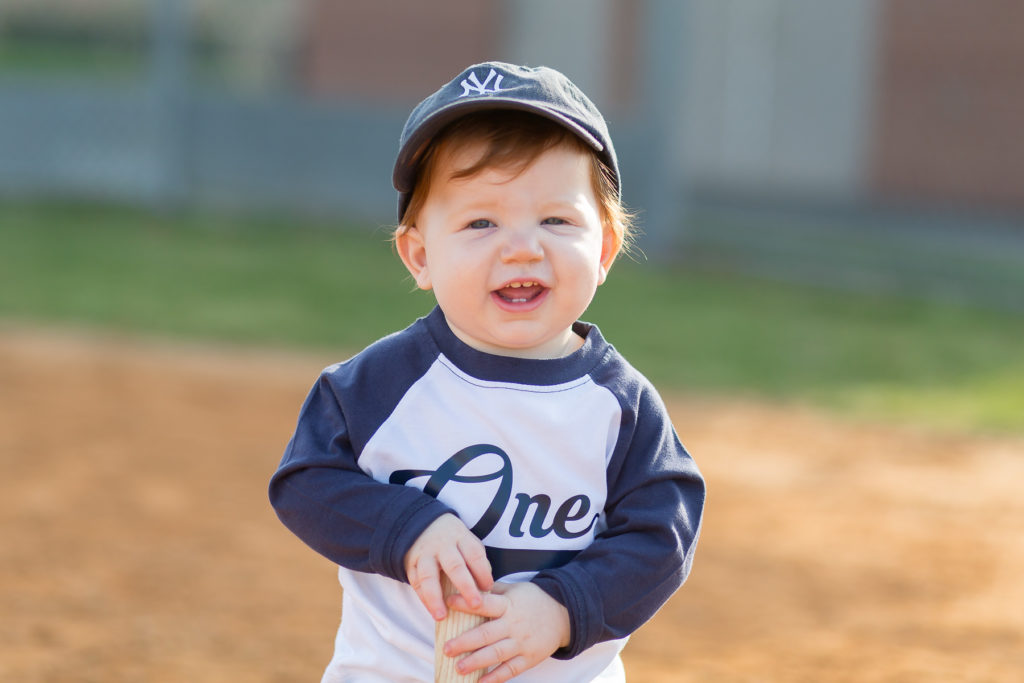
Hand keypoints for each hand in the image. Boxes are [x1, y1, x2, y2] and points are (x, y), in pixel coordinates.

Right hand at [404, 513, 492, 619]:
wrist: (422, 525)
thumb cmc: (452, 540)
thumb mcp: (467, 541)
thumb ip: (476, 560)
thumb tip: (486, 586)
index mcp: (460, 537)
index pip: (474, 553)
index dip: (482, 571)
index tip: (488, 587)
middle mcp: (442, 545)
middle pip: (454, 565)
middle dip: (466, 586)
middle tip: (475, 604)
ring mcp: (425, 554)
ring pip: (428, 576)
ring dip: (435, 598)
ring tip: (441, 616)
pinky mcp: (410, 564)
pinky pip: (415, 582)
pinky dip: (423, 598)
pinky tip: (432, 611)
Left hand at [442, 581, 570, 682]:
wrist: (563, 615)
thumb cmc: (533, 600)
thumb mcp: (515, 589)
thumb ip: (493, 590)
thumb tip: (469, 585)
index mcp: (509, 605)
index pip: (485, 603)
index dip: (466, 603)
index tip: (448, 602)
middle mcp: (514, 624)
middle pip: (487, 634)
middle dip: (465, 642)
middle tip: (447, 648)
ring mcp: (522, 643)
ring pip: (496, 654)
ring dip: (477, 662)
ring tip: (459, 667)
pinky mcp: (529, 658)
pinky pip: (511, 669)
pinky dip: (496, 677)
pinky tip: (480, 682)